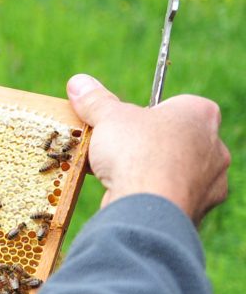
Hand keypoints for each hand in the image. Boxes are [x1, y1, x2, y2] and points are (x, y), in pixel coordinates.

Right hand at [67, 74, 229, 224]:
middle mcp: (214, 147)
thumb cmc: (136, 153)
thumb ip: (96, 100)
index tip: (125, 122)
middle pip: (175, 139)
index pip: (175, 105)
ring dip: (149, 171)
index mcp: (200, 115)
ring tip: (117, 173)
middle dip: (147, 143)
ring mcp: (209, 183)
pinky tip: (127, 194)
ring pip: (174, 170)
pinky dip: (150, 195)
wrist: (146, 209)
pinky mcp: (197, 211)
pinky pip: (170, 196)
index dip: (148, 113)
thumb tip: (79, 82)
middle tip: (118, 147)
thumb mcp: (107, 117)